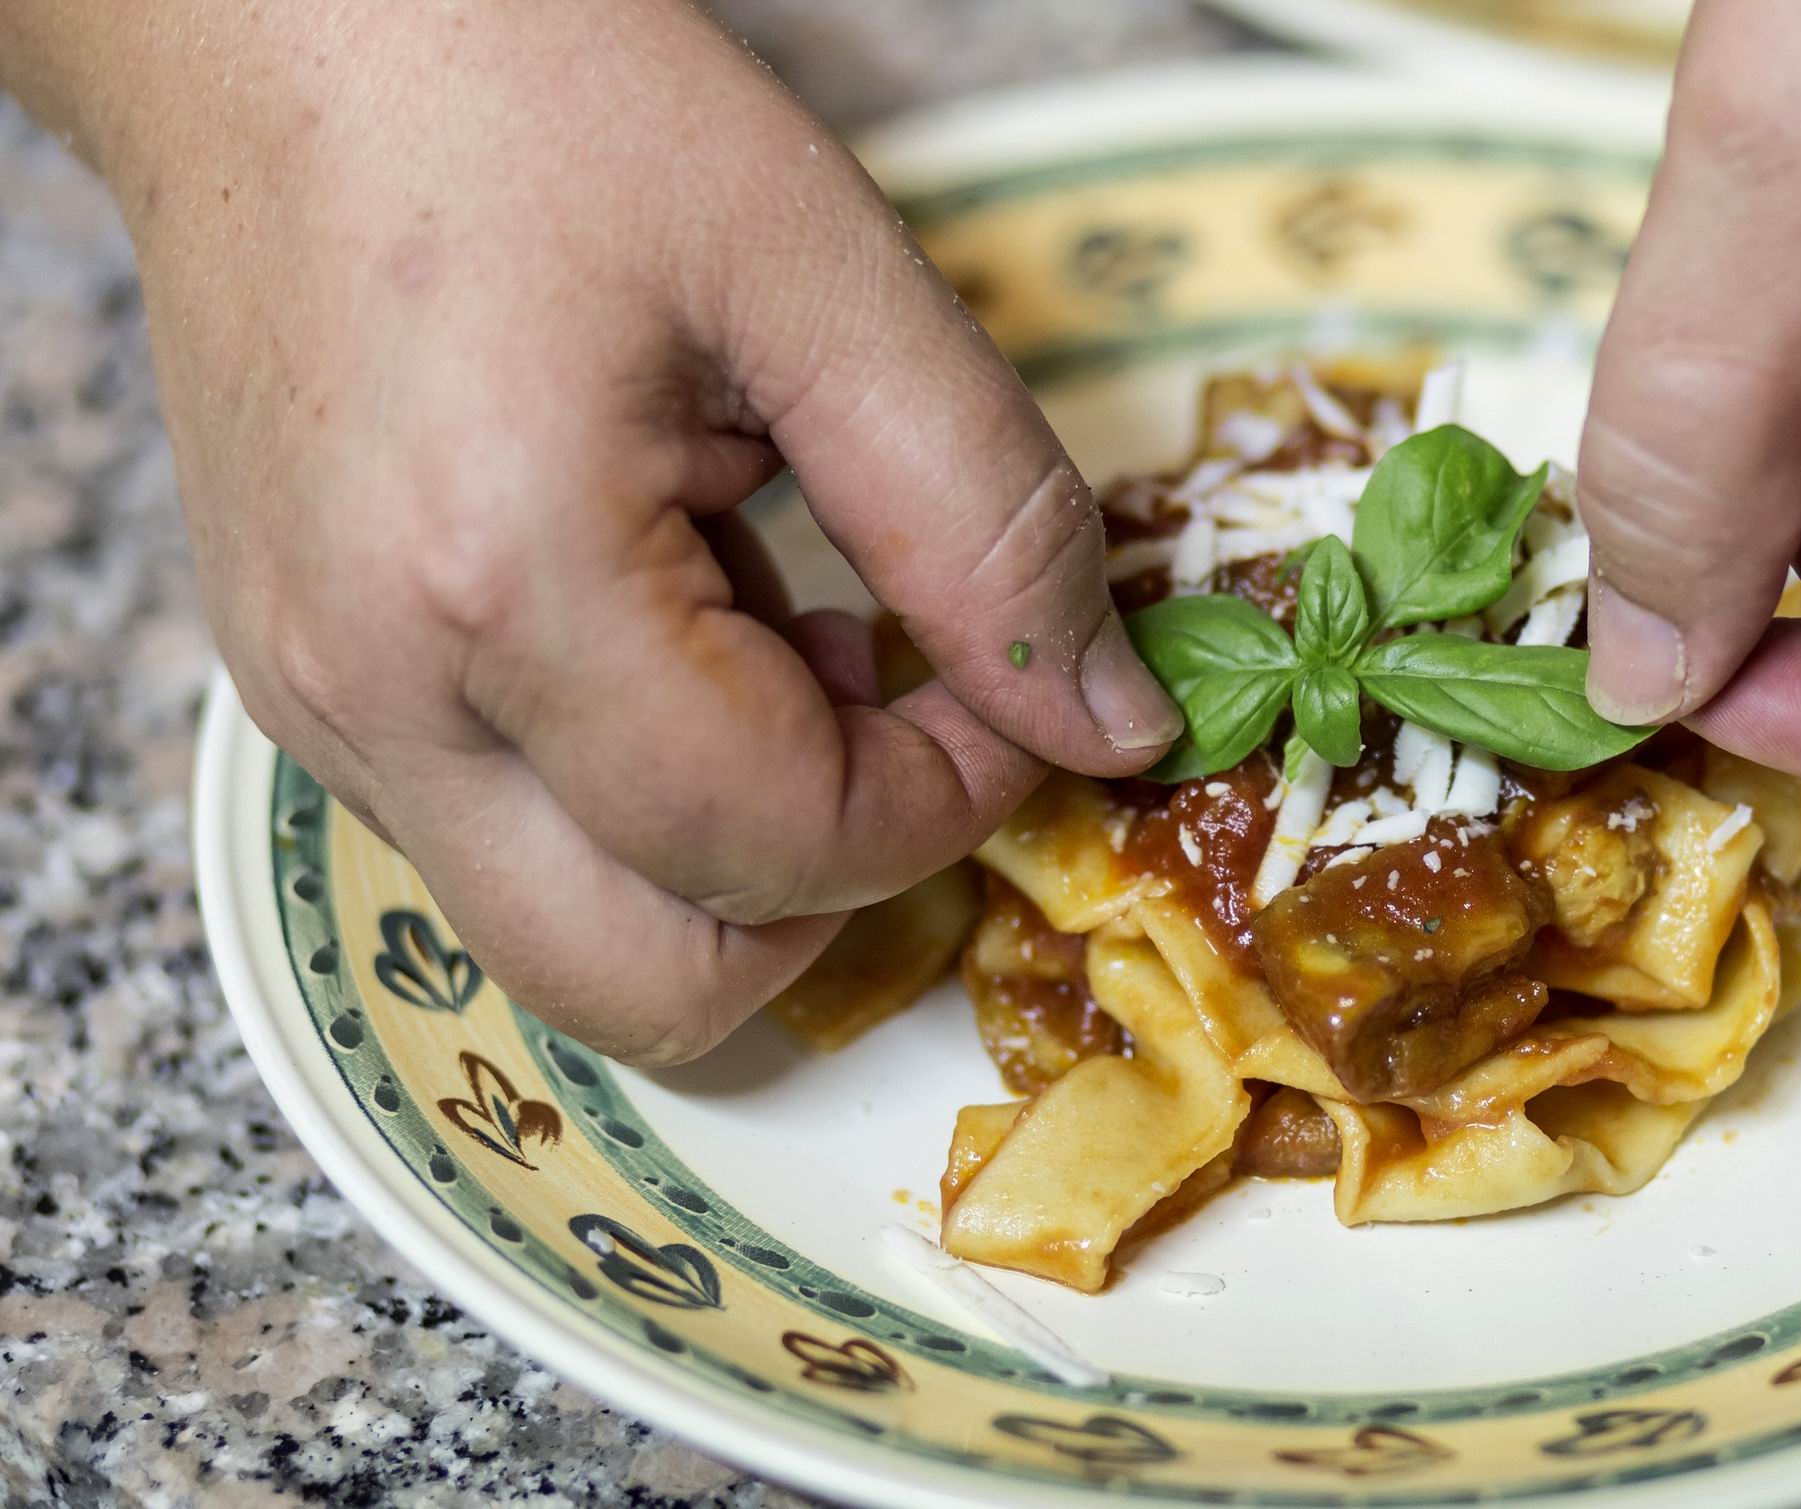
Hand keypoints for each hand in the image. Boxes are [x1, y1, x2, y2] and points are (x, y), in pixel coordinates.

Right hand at [5, 0, 1179, 1062]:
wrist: (280, 18)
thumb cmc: (538, 89)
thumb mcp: (826, 274)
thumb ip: (988, 521)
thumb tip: (1108, 724)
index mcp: (505, 580)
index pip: (783, 841)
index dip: (951, 798)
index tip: (1015, 688)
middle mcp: (373, 691)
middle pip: (650, 986)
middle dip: (834, 891)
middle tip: (916, 726)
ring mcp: (316, 704)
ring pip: (576, 932)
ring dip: (736, 842)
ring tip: (786, 629)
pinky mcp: (306, 685)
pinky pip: (508, 836)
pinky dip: (639, 787)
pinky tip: (687, 609)